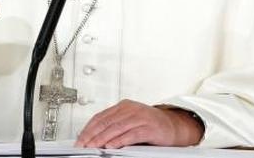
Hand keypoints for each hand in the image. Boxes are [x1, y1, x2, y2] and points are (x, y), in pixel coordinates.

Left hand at [76, 99, 203, 148]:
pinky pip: (131, 134)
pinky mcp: (149, 127)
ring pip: (117, 127)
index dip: (88, 129)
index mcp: (124, 106)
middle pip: (106, 122)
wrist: (174, 126)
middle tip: (83, 145)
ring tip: (93, 146)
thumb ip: (114, 126)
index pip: (101, 117)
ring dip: (102, 138)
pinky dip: (119, 140)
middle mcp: (131, 109)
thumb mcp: (130, 121)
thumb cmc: (151, 125)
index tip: (79, 139)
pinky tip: (111, 146)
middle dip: (92, 135)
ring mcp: (140, 117)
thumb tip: (94, 137)